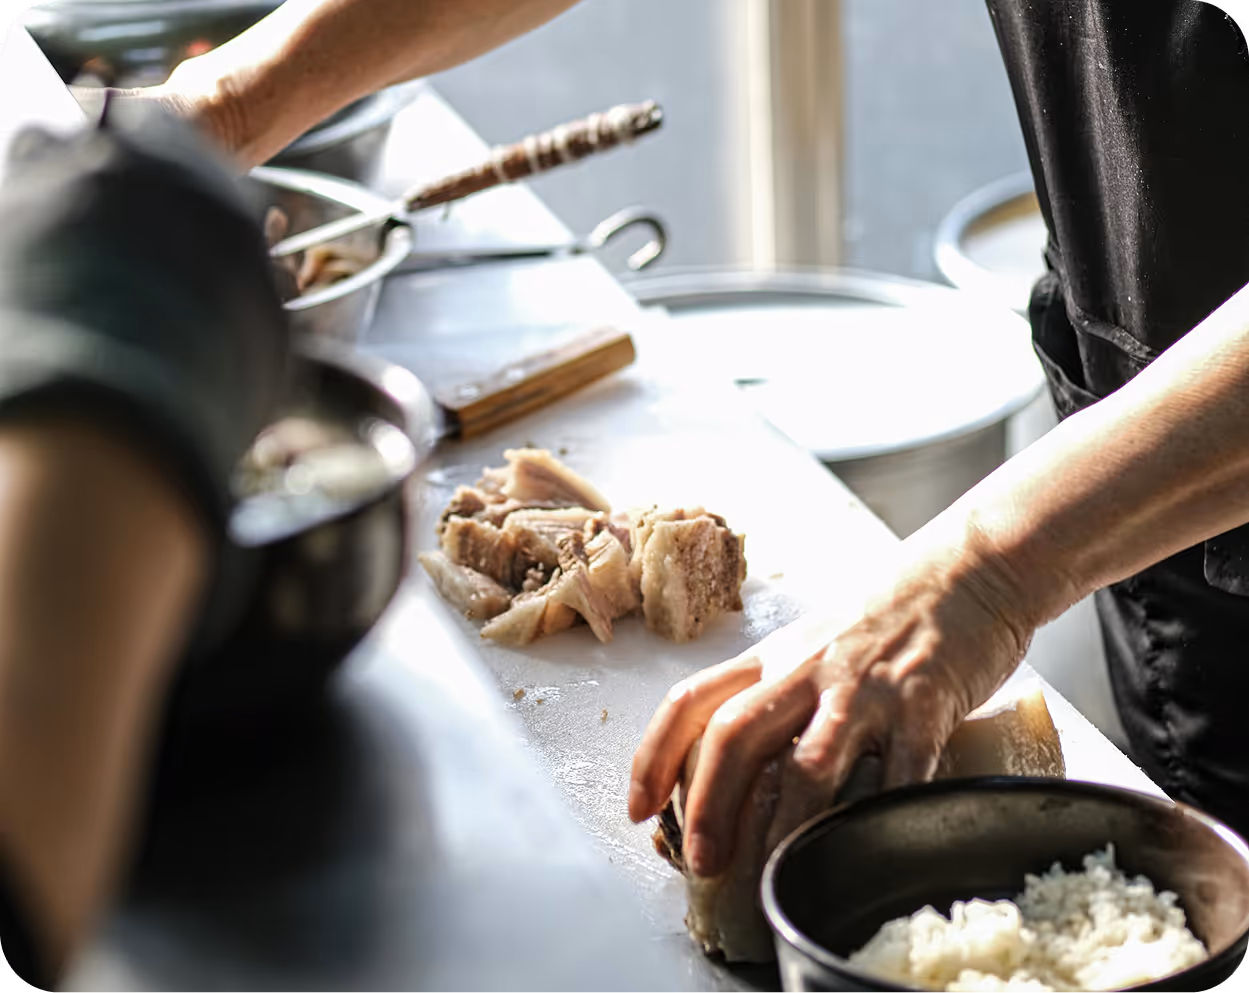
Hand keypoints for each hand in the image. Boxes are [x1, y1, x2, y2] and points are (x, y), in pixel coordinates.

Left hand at [628, 523, 1035, 878]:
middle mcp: (807, 669)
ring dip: (786, 827)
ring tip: (776, 873)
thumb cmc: (890, 616)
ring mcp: (864, 688)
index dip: (652, 755)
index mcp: (772, 656)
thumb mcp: (816, 647)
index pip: (690, 699)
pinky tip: (872, 847)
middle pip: (734, 734)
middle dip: (708, 805)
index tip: (638, 808)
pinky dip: (884, 816)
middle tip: (703, 863)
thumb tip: (743, 774)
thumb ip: (782, 697)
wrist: (969, 569)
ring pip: (808, 764)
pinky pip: (901, 772)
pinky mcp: (924, 703)